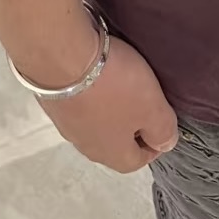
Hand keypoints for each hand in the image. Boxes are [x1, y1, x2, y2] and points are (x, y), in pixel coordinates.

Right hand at [37, 35, 179, 171]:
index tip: (162, 123)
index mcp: (111, 154)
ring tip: (122, 82)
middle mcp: (85, 145)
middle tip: (145, 100)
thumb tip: (165, 144)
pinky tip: (98, 72)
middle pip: (114, 143)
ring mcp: (65, 123)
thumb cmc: (112, 87)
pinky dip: (91, 93)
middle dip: (131, 125)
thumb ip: (163, 130)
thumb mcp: (152, 108)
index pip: (135, 161)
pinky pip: (79, 103)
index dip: (153, 145)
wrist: (61, 56)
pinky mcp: (53, 100)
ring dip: (110, 108)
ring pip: (95, 122)